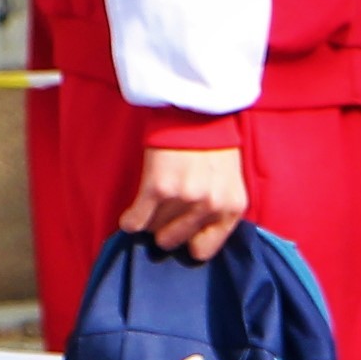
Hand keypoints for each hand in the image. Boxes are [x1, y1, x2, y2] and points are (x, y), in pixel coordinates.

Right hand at [120, 146, 247, 260]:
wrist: (197, 109)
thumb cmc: (213, 145)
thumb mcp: (230, 182)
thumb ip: (217, 211)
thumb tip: (191, 242)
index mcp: (231, 208)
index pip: (203, 250)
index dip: (188, 242)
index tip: (181, 234)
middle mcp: (210, 206)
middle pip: (174, 240)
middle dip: (166, 229)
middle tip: (164, 213)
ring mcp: (184, 198)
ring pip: (154, 230)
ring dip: (149, 222)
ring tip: (151, 206)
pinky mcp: (158, 187)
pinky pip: (136, 221)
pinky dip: (130, 220)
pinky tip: (131, 214)